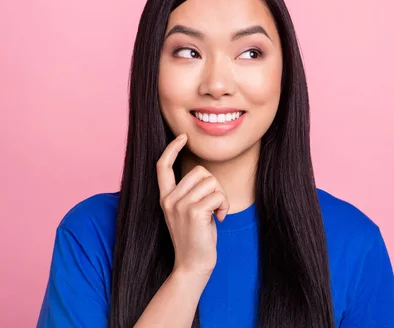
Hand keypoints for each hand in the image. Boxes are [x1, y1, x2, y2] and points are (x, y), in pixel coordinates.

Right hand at [156, 133, 229, 277]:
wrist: (193, 264)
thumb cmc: (196, 237)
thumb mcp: (187, 211)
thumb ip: (189, 193)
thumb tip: (203, 174)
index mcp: (165, 197)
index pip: (162, 166)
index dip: (171, 149)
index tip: (182, 137)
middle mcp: (169, 199)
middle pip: (200, 171)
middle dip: (214, 186)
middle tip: (214, 206)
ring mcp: (179, 205)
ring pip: (211, 182)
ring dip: (221, 197)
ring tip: (215, 213)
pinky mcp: (194, 212)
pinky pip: (218, 195)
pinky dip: (224, 205)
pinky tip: (219, 219)